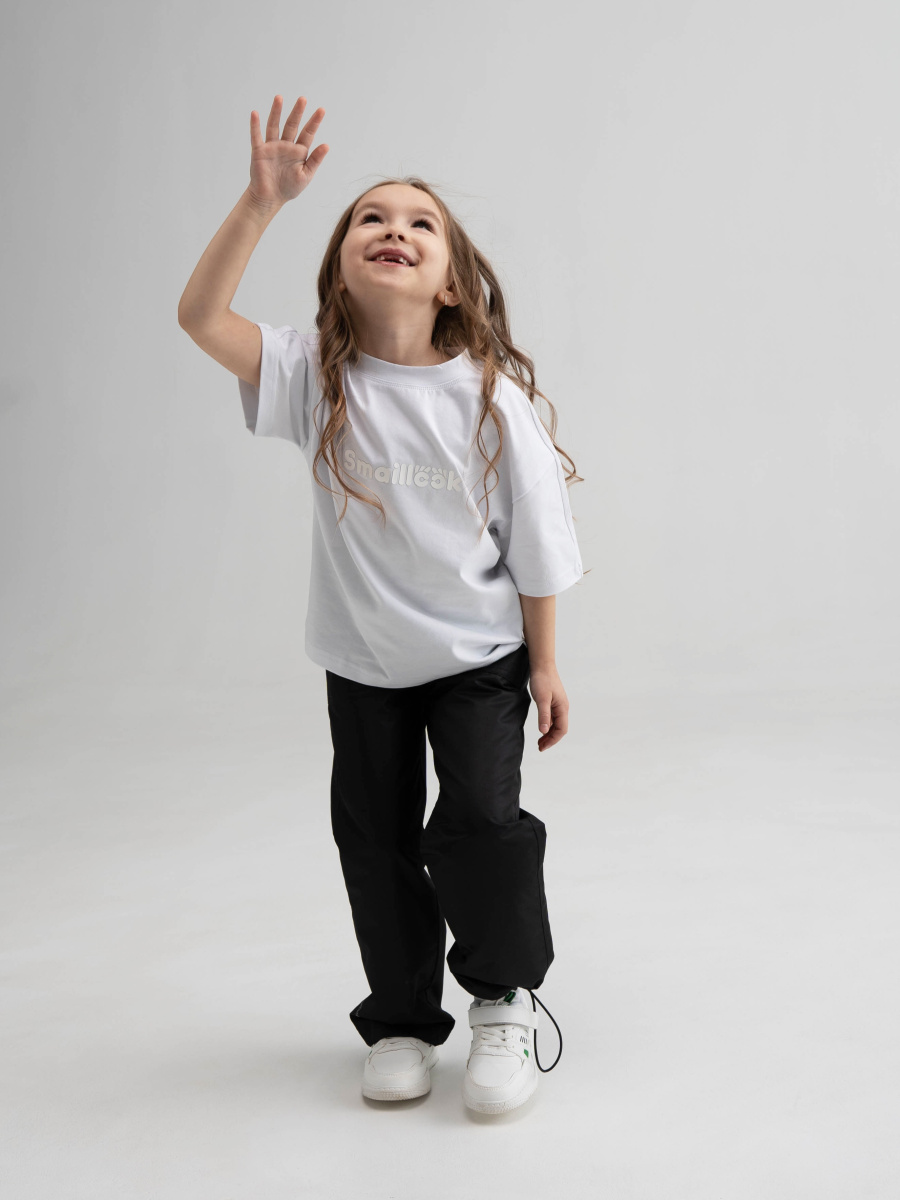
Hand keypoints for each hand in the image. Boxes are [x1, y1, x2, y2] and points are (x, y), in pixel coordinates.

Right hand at [248, 95, 328, 209]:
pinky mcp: (259, 151)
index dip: (314, 122)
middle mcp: (286, 145)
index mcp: (299, 151)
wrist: (270, 198)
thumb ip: (315, 160)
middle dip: (297, 112)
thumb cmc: (289, 188)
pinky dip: (255, 126)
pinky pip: (256, 136)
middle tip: (303, 99)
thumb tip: (327, 145)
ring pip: (274, 126)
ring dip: (276, 112)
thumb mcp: (306, 175)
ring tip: (279, 98)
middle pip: (292, 125)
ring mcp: (272, 147)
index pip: (308, 133)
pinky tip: (255, 114)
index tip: (321, 110)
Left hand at [528, 664, 568, 750]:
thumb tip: (544, 731)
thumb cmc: (543, 680)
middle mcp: (562, 708)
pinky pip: (552, 718)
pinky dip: (547, 725)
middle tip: (540, 747)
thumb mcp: (542, 699)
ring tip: (540, 741)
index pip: (561, 730)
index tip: (543, 747)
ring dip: (549, 733)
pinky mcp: (553, 702)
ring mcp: (558, 705)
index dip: (553, 740)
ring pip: (556, 724)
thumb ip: (543, 715)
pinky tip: (542, 728)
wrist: (542, 665)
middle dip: (551, 739)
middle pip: (559, 729)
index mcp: (562, 708)